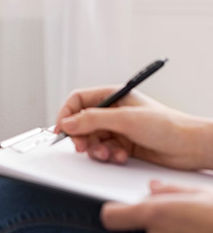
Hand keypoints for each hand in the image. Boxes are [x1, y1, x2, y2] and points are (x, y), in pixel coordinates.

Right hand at [54, 86, 212, 169]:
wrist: (190, 147)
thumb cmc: (167, 125)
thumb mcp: (125, 119)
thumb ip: (92, 119)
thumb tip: (67, 122)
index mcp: (112, 96)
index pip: (78, 100)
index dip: (67, 114)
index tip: (62, 129)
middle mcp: (112, 111)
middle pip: (81, 122)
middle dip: (81, 136)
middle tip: (83, 147)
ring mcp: (116, 129)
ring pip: (91, 139)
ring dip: (96, 149)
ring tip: (108, 154)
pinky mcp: (121, 145)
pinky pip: (103, 150)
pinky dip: (108, 155)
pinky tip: (121, 156)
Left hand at [101, 180, 212, 232]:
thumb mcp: (198, 192)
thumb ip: (170, 190)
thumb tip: (154, 188)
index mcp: (155, 213)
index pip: (111, 216)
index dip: (115, 212)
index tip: (120, 210)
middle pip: (138, 228)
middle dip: (151, 223)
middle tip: (177, 218)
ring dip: (167, 230)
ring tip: (190, 224)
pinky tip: (193, 228)